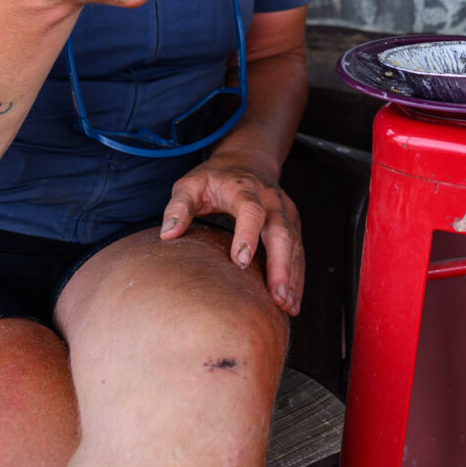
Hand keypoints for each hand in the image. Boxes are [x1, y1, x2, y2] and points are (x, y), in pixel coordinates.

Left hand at [160, 156, 303, 315]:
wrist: (248, 160)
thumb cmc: (215, 178)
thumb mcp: (190, 184)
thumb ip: (178, 207)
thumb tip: (167, 234)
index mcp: (244, 189)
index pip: (250, 211)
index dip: (247, 234)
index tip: (240, 262)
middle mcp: (271, 200)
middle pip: (281, 232)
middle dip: (281, 266)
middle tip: (276, 297)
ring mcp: (286, 212)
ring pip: (294, 245)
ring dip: (293, 277)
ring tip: (287, 307)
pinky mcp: (293, 224)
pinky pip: (299, 252)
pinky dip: (297, 277)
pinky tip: (292, 302)